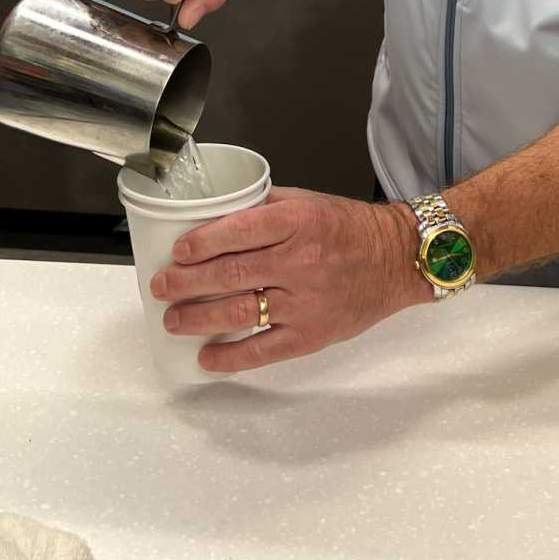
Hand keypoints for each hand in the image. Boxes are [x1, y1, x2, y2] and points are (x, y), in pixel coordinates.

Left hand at [149, 187, 431, 372]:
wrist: (397, 259)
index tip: (177, 251)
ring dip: (198, 318)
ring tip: (173, 319)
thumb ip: (263, 208)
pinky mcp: (312, 334)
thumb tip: (215, 217)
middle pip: (231, 274)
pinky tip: (207, 357)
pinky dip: (231, 357)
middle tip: (161, 286)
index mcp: (298, 223)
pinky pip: (264, 350)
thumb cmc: (351, 230)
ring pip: (240, 312)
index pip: (238, 231)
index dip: (202, 243)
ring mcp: (306, 302)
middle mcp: (301, 262)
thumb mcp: (307, 202)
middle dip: (187, 282)